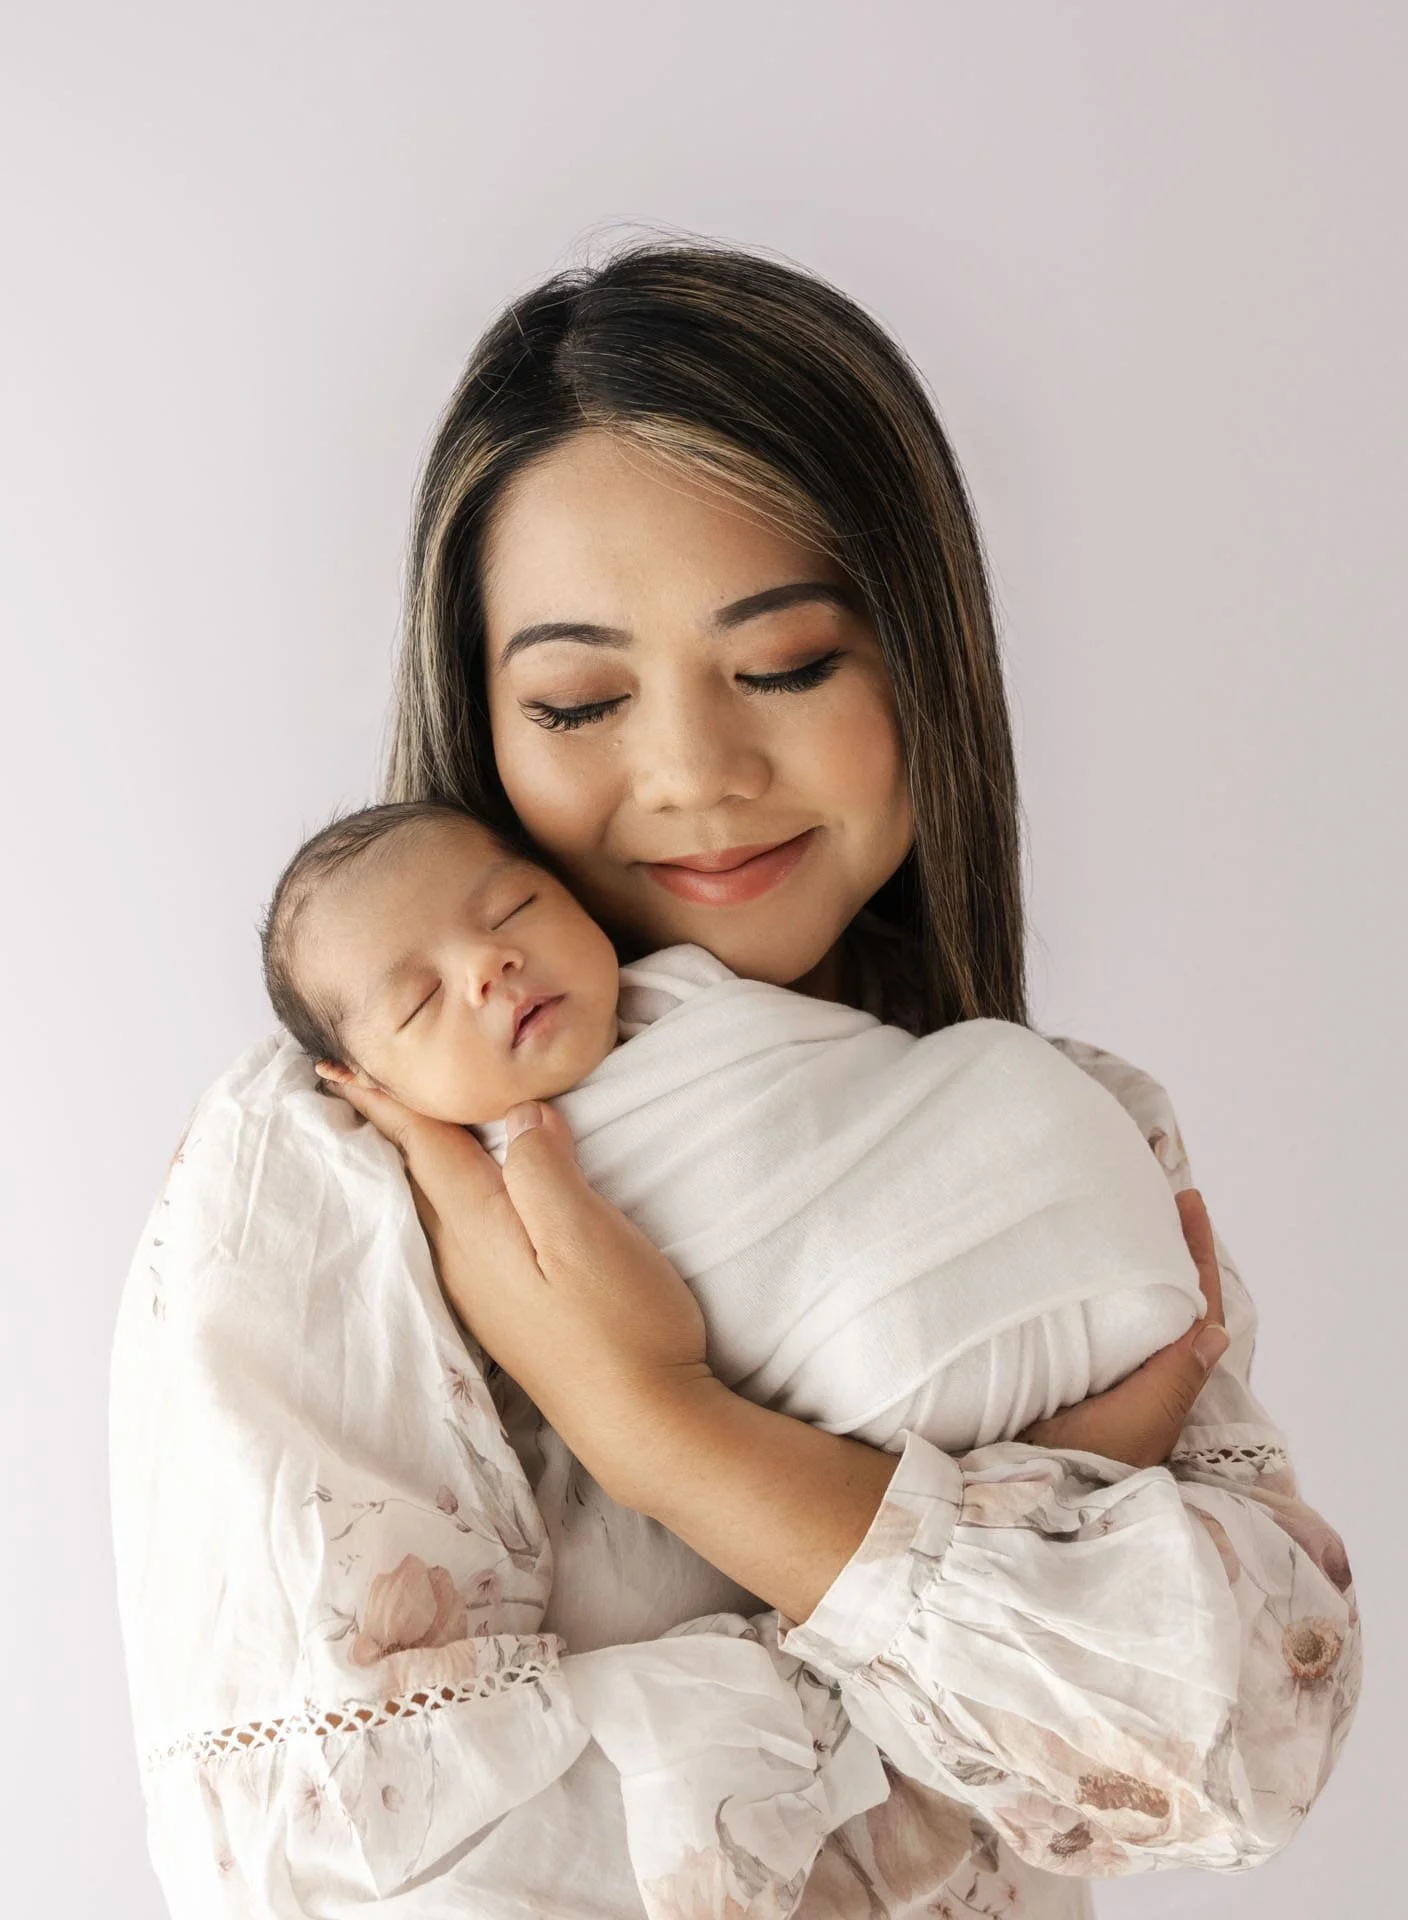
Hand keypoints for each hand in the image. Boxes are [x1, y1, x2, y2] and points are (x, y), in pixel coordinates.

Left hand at [315, 1069, 712, 1498]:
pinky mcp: (504, 1309)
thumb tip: (519, 1114)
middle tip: (346, 1083)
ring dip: (407, 1161)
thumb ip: (544, 1168)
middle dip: (382, 1126)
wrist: (643, 1420)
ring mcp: (480, 1290)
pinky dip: (438, 1195)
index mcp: (478, 1228)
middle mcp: (463, 1259)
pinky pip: (452, 1231)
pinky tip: (452, 1196)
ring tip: (387, 1129)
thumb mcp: (587, 1234)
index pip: (421, 1147)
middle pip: (412, 1176)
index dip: (383, 1100)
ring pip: (428, 1206)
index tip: (334, 1064)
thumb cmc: (621, 1323)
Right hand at [1015, 1187, 1228, 1468]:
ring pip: (1136, 1314)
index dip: (1198, 1255)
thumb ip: (1173, 1380)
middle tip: (1158, 1199)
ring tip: (1125, 1221)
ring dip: (1139, 1269)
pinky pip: (1097, 1324)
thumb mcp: (1137, 1423)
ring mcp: (1106, 1381)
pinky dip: (1100, 1290)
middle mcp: (1141, 1380)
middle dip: (1172, 1253)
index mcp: (1165, 1386)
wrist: (1018, 1503)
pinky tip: (1078, 1269)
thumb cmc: (1083, 1466)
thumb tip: (1215, 1328)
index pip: (1199, 1309)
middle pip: (1172, 1304)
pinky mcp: (1066, 1381)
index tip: (1187, 1202)